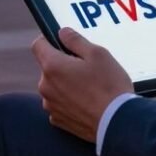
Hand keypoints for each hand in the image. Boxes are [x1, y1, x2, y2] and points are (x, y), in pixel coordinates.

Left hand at [32, 27, 132, 142]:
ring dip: (66, 84)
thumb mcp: (97, 54)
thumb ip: (75, 40)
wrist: (117, 123)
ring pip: (54, 86)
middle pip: (48, 67)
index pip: (38, 45)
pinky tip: (87, 102)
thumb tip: (62, 33)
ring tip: (90, 87)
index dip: (49, 40)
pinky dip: (69, 101)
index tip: (62, 42)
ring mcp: (51, 105)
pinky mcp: (59, 120)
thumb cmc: (109, 86)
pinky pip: (60, 104)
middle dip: (63, 64)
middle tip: (86, 68)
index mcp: (52, 66)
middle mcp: (46, 86)